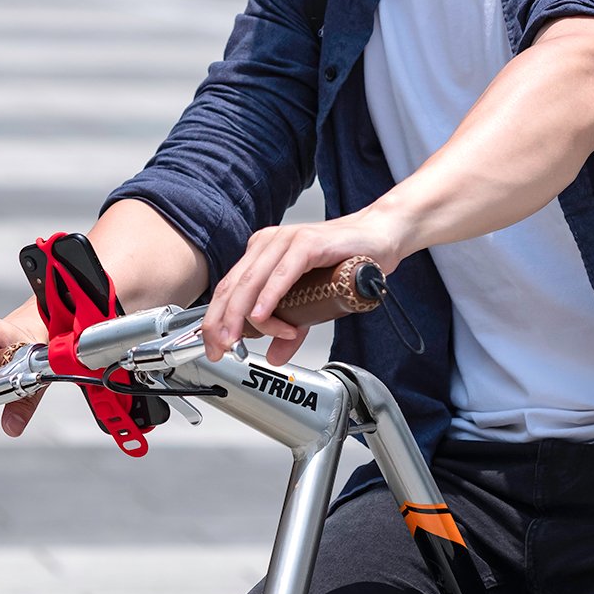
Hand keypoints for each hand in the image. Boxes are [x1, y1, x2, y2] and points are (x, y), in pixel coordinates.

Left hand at [203, 205, 407, 363]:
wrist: (379, 238)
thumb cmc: (344, 261)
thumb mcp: (309, 304)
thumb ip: (290, 328)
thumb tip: (275, 355)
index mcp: (261, 254)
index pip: (228, 289)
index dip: (215, 321)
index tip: (213, 347)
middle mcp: (268, 244)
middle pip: (233, 286)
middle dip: (221, 322)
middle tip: (221, 348)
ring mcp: (287, 241)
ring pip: (253, 281)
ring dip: (241, 314)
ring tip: (236, 339)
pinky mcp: (308, 243)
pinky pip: (283, 273)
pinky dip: (269, 296)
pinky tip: (260, 314)